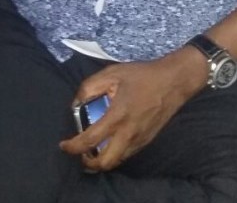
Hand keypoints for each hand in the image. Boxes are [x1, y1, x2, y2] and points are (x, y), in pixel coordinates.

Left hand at [60, 50, 206, 171]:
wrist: (173, 81)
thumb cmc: (141, 75)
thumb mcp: (111, 73)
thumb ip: (89, 87)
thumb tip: (76, 102)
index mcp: (117, 116)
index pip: (90, 140)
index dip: (73, 146)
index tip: (63, 145)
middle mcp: (128, 134)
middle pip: (105, 163)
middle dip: (88, 163)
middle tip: (79, 152)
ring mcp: (139, 140)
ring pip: (117, 161)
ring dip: (101, 160)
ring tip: (91, 148)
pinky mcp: (147, 140)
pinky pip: (127, 154)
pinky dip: (114, 153)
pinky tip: (109, 141)